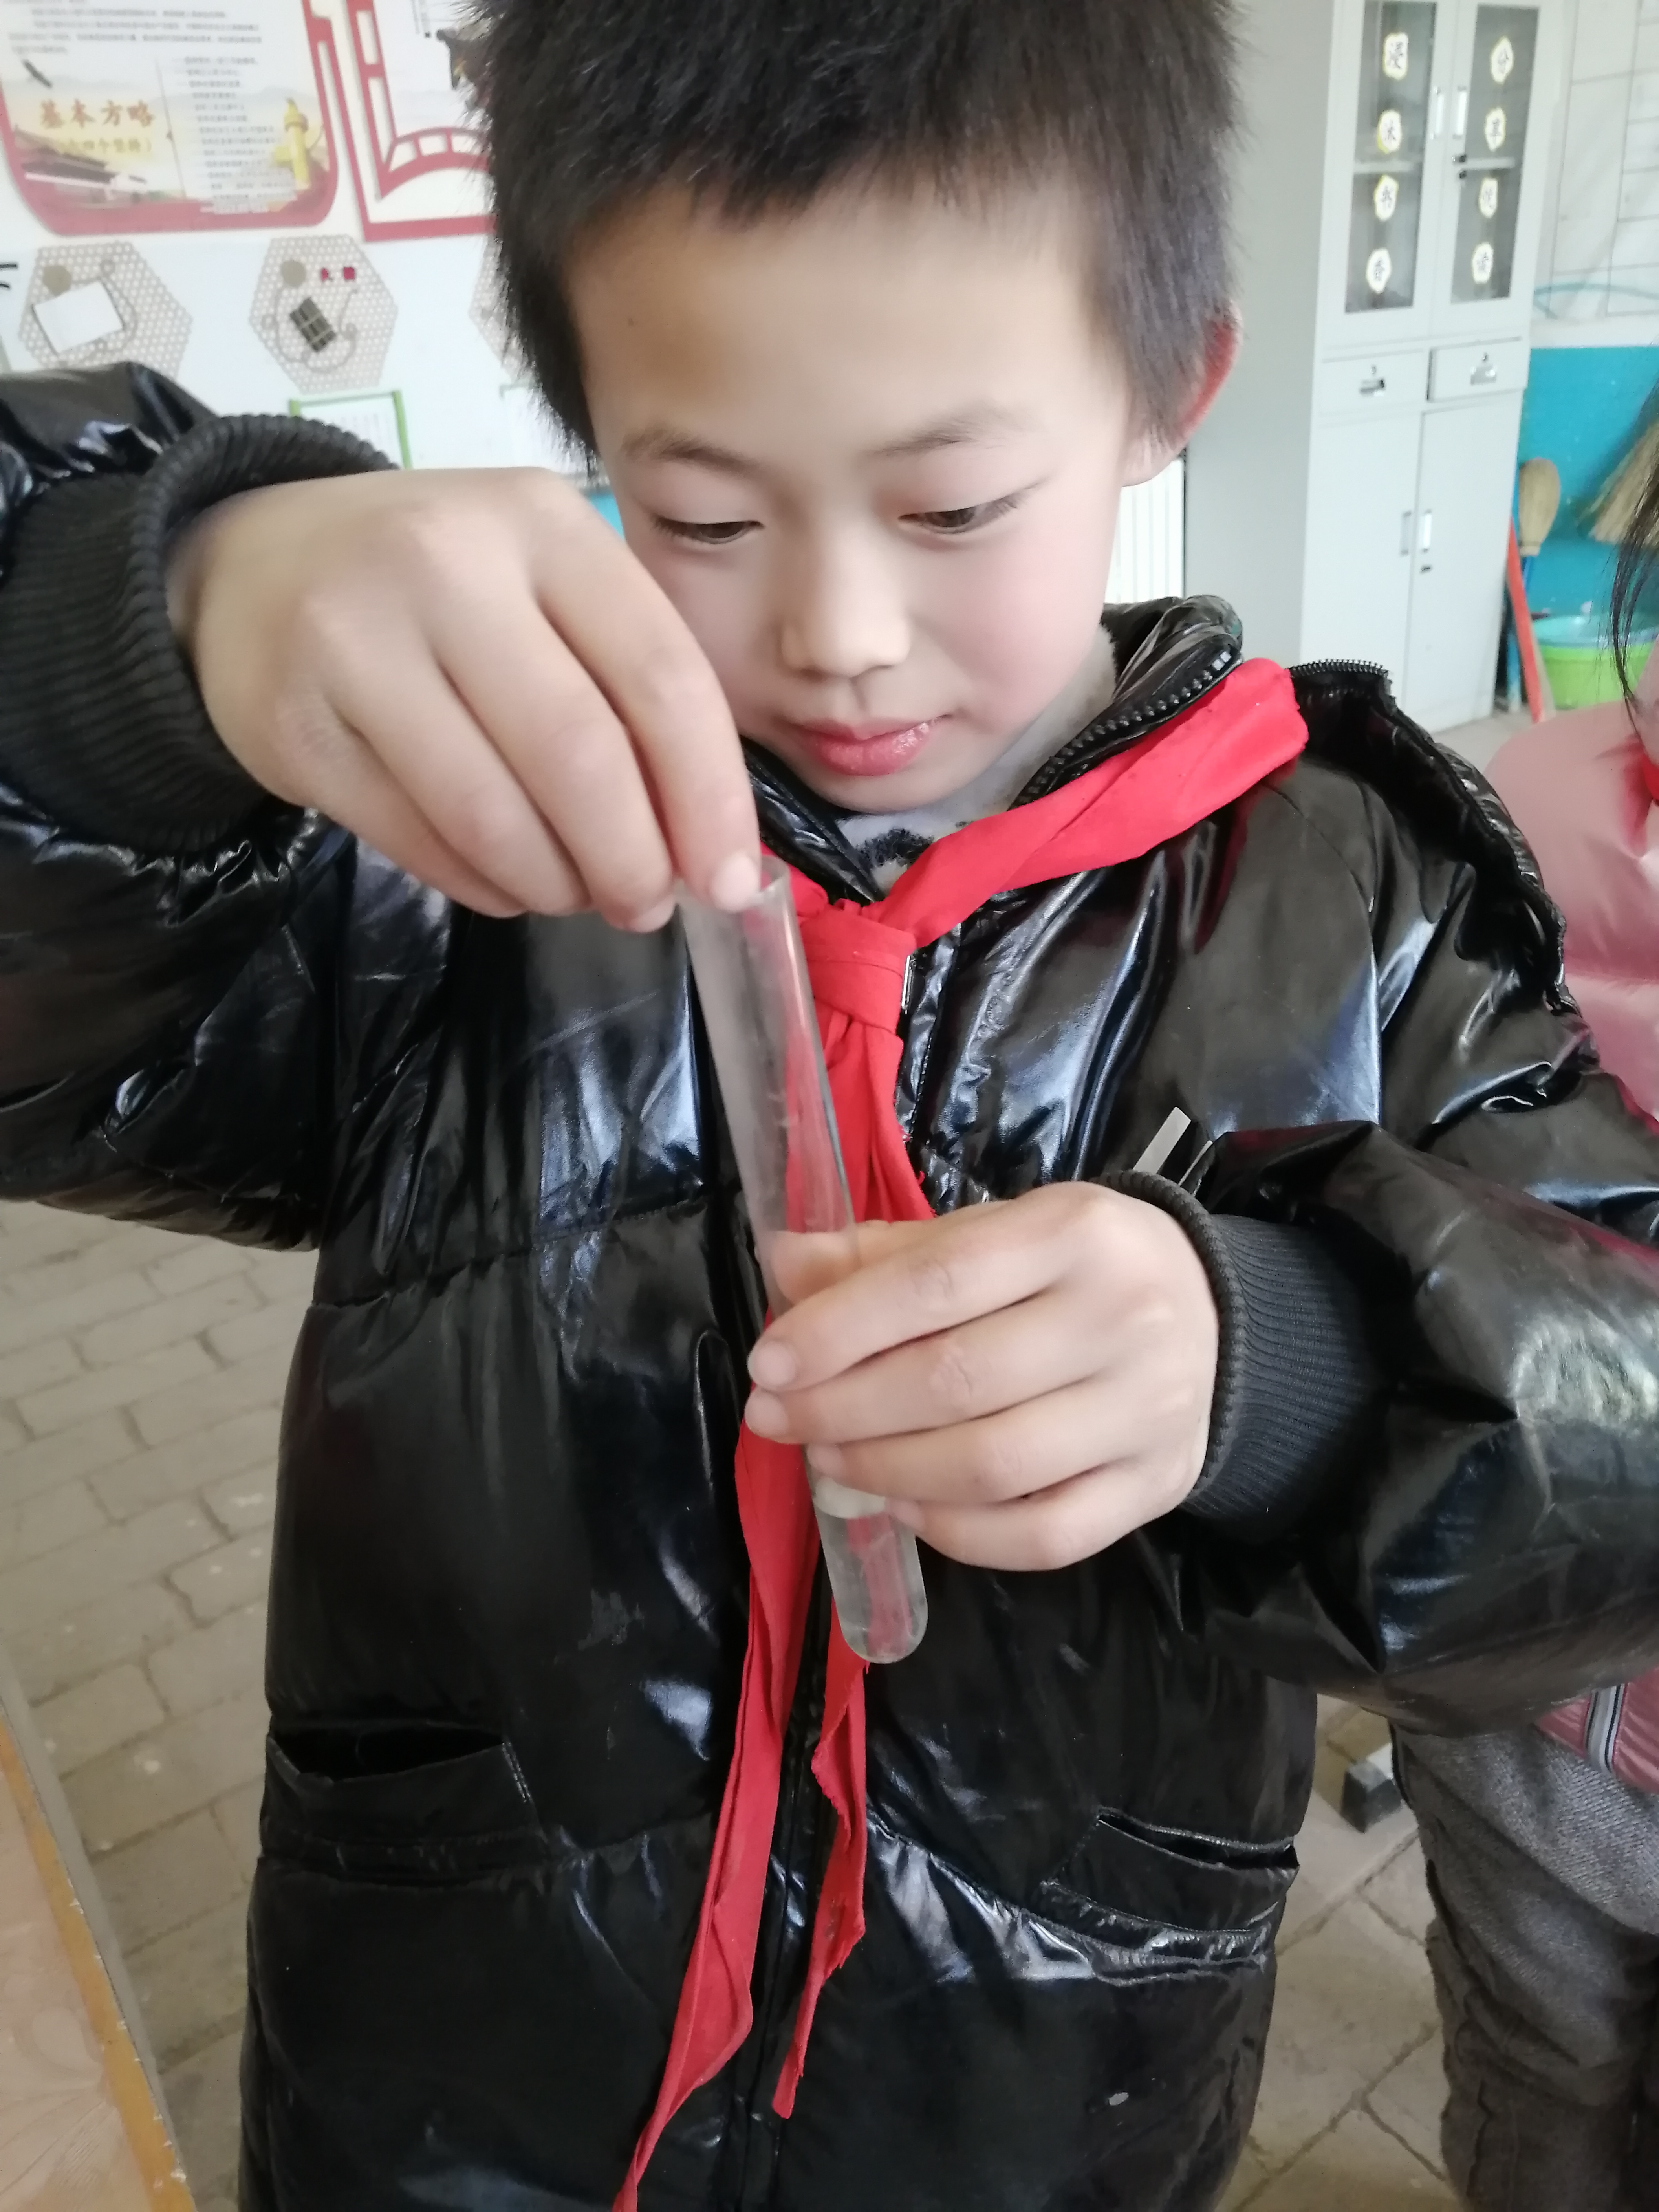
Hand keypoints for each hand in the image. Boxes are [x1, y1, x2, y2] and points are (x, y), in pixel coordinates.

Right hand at [167, 468, 757, 926]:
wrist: (253, 566)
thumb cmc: (441, 588)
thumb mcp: (545, 586)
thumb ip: (633, 686)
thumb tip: (711, 839)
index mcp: (542, 525)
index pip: (662, 676)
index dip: (709, 797)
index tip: (730, 878)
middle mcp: (446, 567)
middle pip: (579, 754)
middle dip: (632, 858)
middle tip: (648, 905)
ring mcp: (356, 643)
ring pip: (493, 814)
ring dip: (556, 883)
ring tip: (577, 894)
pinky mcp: (295, 727)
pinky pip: (419, 843)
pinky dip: (483, 884)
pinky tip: (505, 881)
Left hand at [744, 1185, 1218, 1570]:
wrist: (1218, 1320)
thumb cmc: (1078, 1271)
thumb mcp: (996, 1234)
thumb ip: (889, 1255)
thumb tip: (785, 1265)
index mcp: (1073, 1233)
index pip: (938, 1284)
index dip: (841, 1330)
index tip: (770, 1363)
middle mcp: (1120, 1319)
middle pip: (957, 1381)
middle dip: (843, 1408)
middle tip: (777, 1417)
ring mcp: (1146, 1412)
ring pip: (993, 1467)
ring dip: (887, 1472)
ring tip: (829, 1459)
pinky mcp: (1155, 1487)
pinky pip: (1042, 1536)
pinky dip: (957, 1533)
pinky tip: (902, 1507)